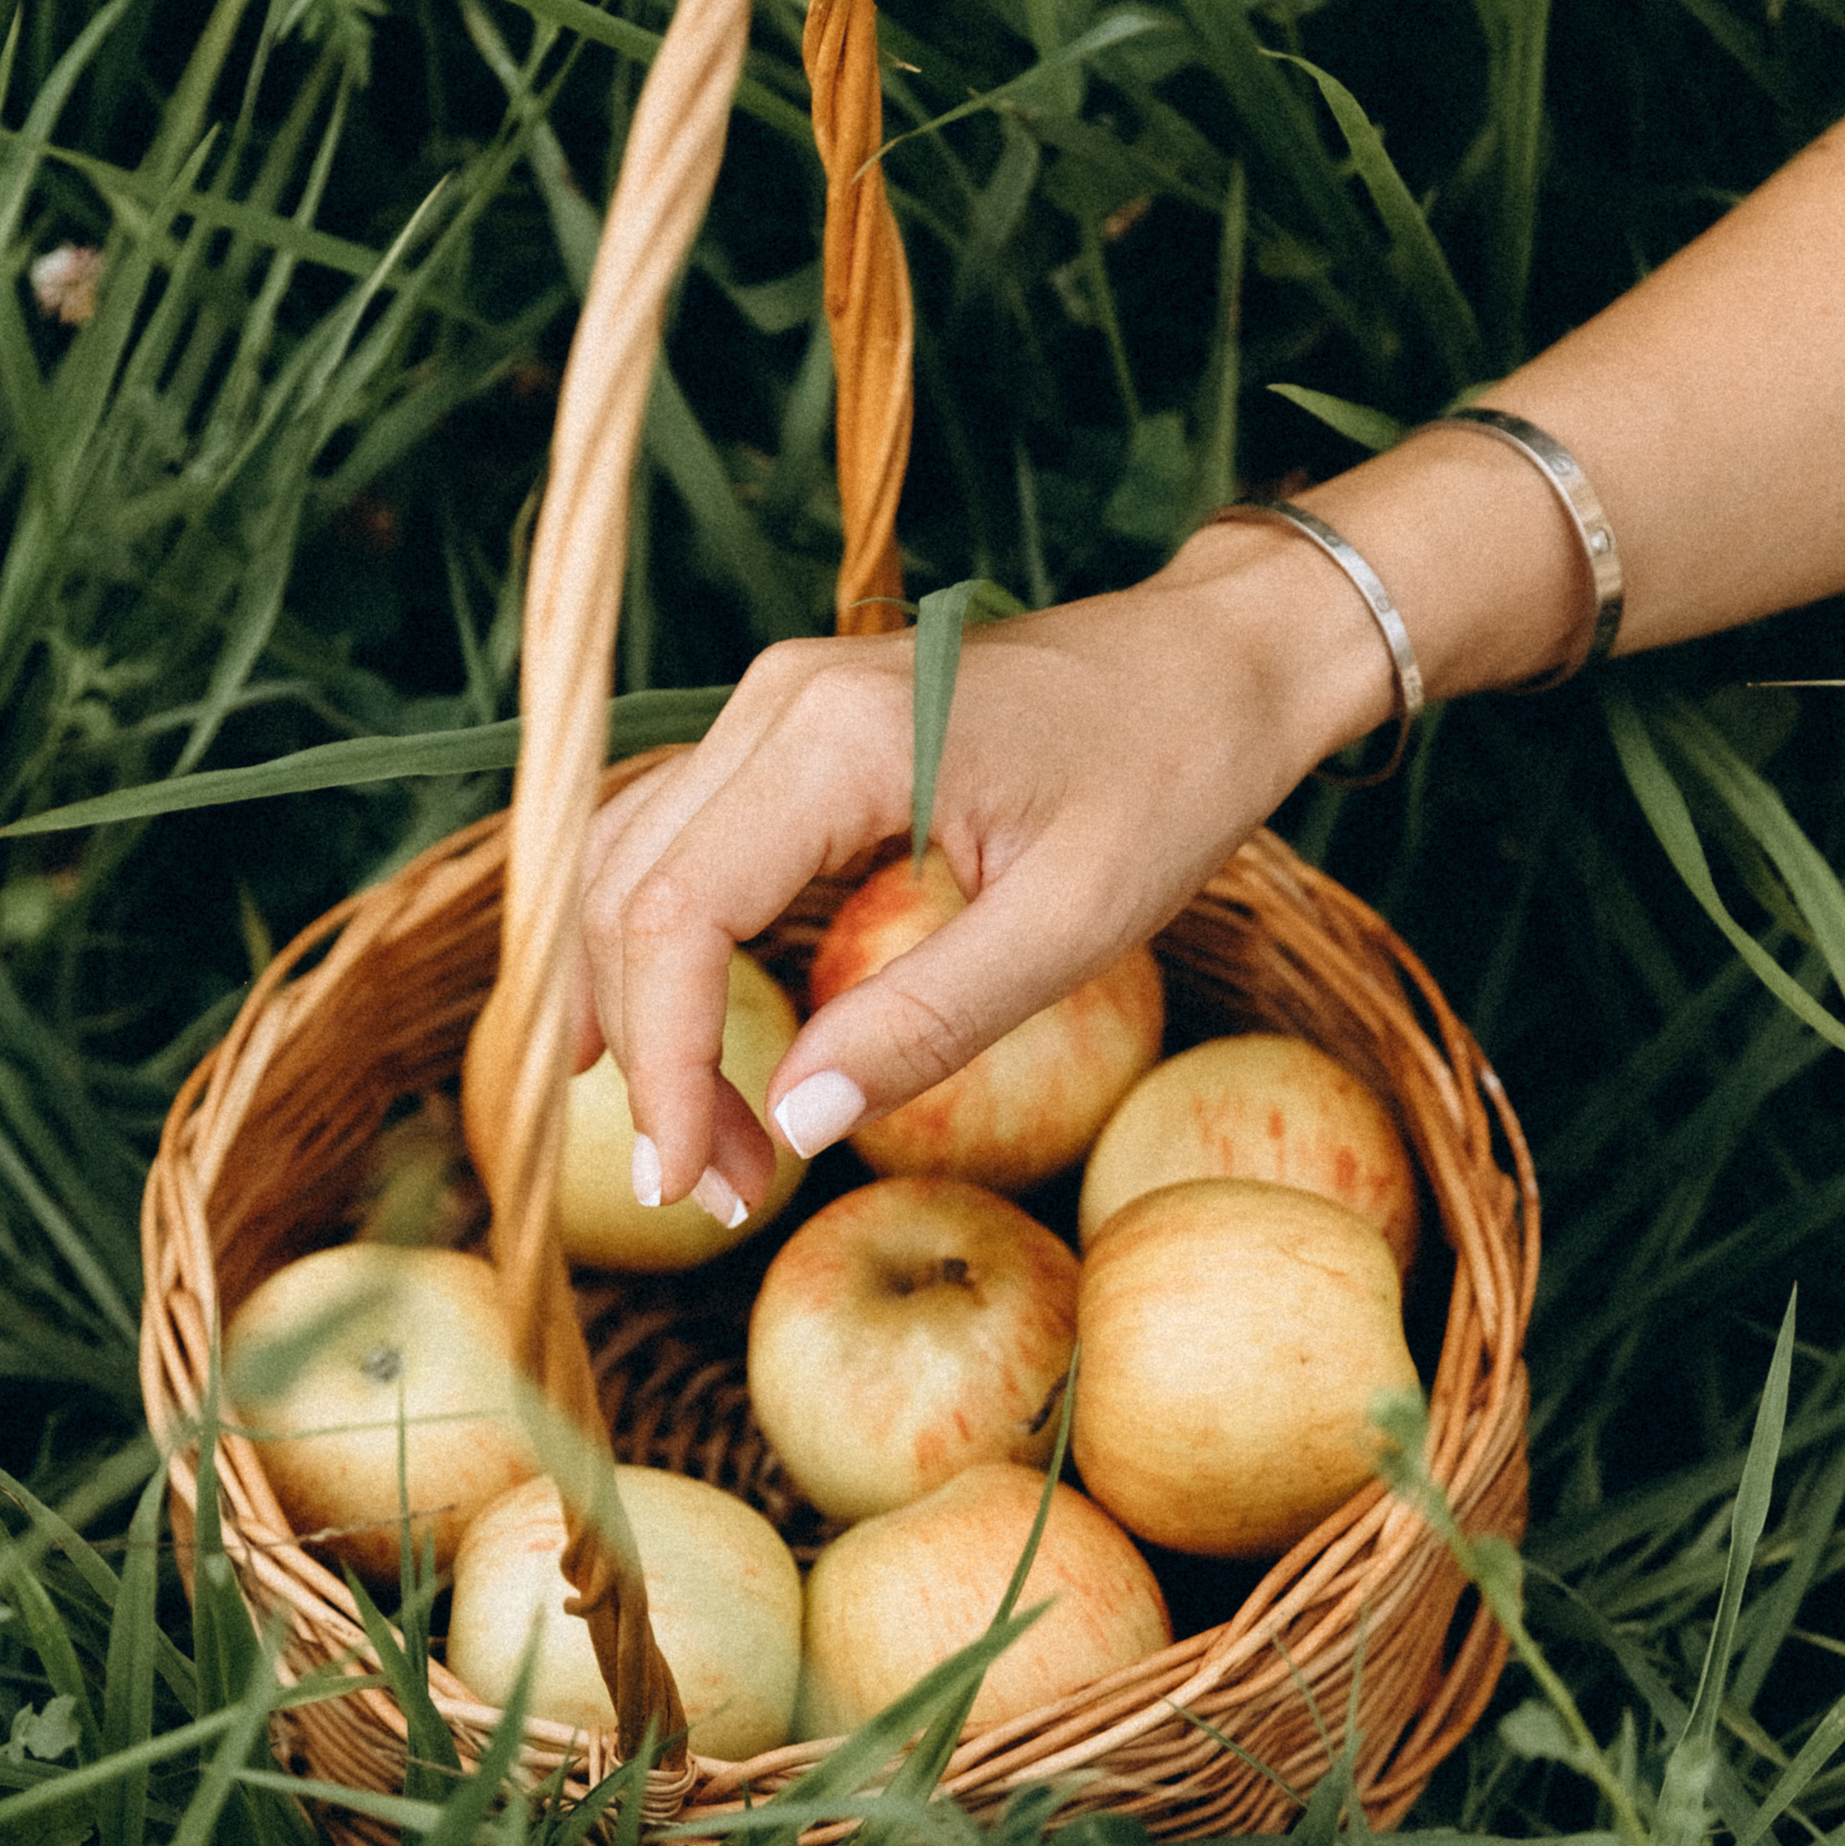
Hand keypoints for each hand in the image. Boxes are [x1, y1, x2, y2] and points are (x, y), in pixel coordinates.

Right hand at [573, 520, 1397, 1218]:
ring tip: (713, 1142)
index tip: (689, 1181)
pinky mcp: (787, 730)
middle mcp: (778, 702)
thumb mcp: (1074, 922)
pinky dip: (666, 954)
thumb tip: (794, 1121)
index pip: (676, 914)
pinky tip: (676, 1044)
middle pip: (631, 895)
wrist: (1213, 659)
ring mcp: (774, 705)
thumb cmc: (1168, 776)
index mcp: (839, 739)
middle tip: (724, 1186)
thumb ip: (929, 1019)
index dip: (663, 1063)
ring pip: (634, 868)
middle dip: (652, 1060)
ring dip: (646, 1014)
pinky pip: (678, 844)